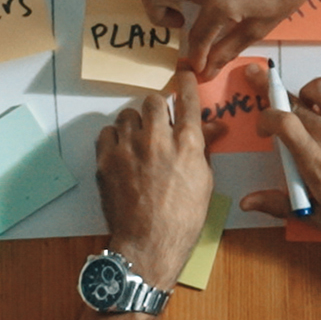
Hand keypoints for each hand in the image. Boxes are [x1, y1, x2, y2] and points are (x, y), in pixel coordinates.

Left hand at [96, 71, 223, 286]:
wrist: (148, 243)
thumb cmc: (183, 218)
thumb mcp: (204, 182)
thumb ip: (204, 148)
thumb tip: (214, 127)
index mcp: (186, 143)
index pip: (186, 99)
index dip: (184, 83)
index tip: (181, 76)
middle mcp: (156, 138)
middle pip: (152, 101)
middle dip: (156, 110)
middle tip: (157, 126)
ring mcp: (128, 147)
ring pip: (127, 115)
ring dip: (134, 125)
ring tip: (137, 144)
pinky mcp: (106, 159)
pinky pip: (107, 133)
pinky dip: (114, 139)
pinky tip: (121, 154)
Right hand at [238, 68, 320, 246]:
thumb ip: (281, 205)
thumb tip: (247, 203)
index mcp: (317, 162)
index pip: (283, 122)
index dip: (266, 116)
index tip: (264, 125)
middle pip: (297, 102)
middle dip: (274, 92)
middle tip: (263, 85)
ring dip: (308, 91)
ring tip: (307, 102)